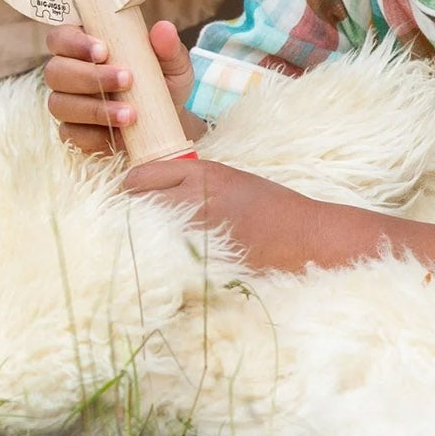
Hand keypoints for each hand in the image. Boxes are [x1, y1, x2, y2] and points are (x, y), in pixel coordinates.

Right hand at [44, 18, 199, 154]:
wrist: (166, 124)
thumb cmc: (162, 84)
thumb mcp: (173, 65)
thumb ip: (168, 47)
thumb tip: (164, 29)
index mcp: (84, 47)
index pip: (60, 37)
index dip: (74, 43)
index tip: (104, 51)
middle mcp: (68, 73)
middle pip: (55, 71)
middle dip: (89, 76)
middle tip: (127, 80)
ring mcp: (67, 104)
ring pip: (60, 104)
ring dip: (95, 109)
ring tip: (131, 114)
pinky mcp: (72, 133)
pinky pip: (71, 134)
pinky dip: (96, 135)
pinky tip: (120, 134)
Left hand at [124, 158, 318, 271]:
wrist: (304, 236)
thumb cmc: (270, 208)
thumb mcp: (230, 181)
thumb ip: (192, 184)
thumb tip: (153, 195)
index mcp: (202, 172)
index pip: (140, 176)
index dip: (131, 190)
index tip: (132, 201)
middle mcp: (194, 196)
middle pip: (133, 205)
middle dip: (130, 215)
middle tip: (135, 227)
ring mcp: (196, 229)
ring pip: (141, 233)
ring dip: (140, 240)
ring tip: (150, 247)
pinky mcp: (201, 259)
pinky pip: (161, 259)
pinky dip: (158, 261)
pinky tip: (168, 263)